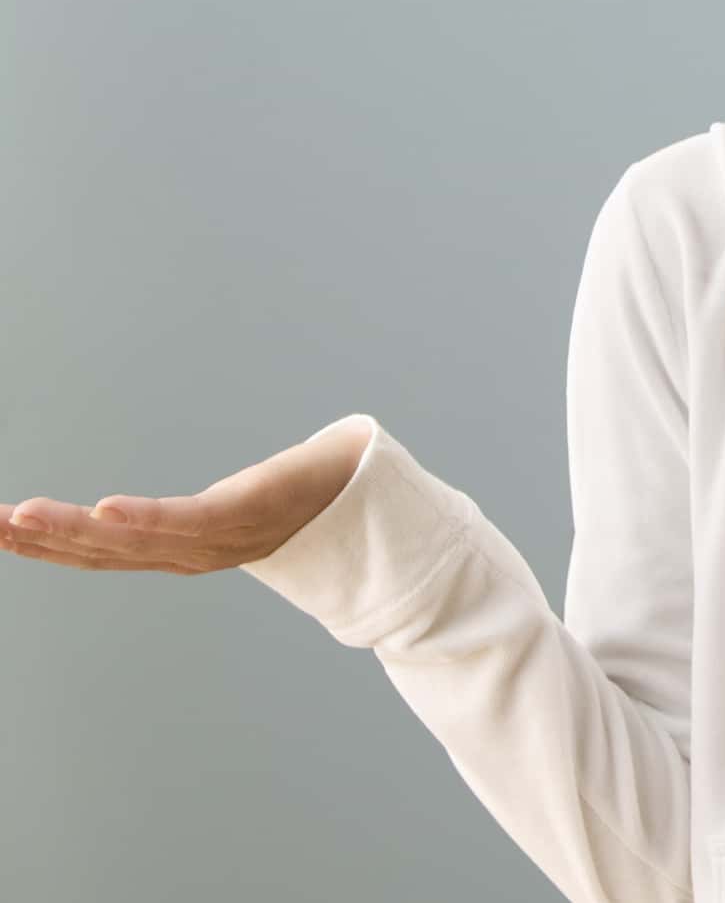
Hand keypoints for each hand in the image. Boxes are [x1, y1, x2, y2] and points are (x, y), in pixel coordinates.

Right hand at [0, 423, 373, 573]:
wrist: (374, 487)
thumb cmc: (303, 492)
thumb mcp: (232, 501)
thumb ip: (191, 509)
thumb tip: (147, 503)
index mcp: (183, 547)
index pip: (100, 551)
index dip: (43, 544)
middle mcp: (193, 552)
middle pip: (101, 552)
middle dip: (36, 540)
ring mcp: (219, 539)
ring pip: (133, 541)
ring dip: (72, 531)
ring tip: (18, 515)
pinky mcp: (248, 515)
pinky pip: (187, 522)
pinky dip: (144, 519)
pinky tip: (103, 509)